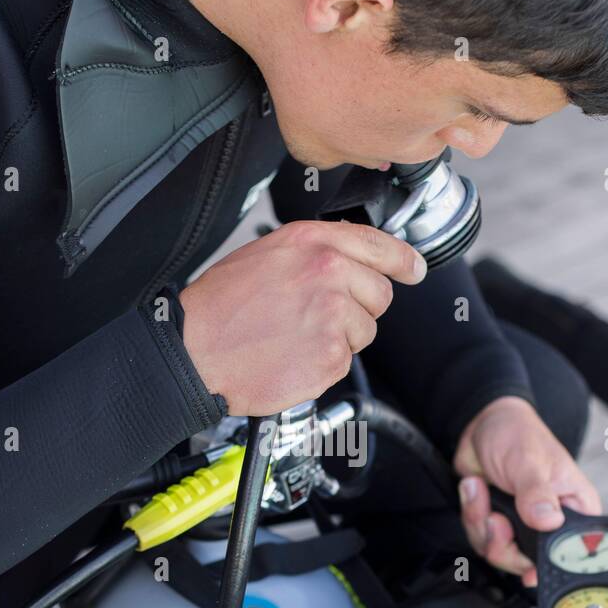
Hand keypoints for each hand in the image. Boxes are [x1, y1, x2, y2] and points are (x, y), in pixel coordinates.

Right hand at [179, 221, 425, 413]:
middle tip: (320, 318)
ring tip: (295, 337)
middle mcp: (328, 273)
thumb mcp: (265, 256)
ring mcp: (333, 316)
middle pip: (380, 294)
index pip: (378, 245)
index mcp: (311, 243)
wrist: (194, 351)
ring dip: (339, 339)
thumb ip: (312, 254)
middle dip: (359, 308)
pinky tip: (292, 356)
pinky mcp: (331, 356)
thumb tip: (347, 262)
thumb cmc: (219, 307)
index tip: (413, 268)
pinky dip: (323, 364)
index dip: (402, 260)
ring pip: (364, 332)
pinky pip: (345, 361)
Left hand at [454, 396, 600, 586]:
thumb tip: (548, 521)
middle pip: (530, 562)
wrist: (482, 427)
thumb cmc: (517, 435)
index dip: (550, 565)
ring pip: (500, 553)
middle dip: (503, 544)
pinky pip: (480, 538)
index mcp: (575, 509)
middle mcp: (551, 523)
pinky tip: (474, 489)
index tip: (530, 569)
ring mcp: (523, 526)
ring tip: (480, 490)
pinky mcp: (498, 524)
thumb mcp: (530, 461)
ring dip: (481, 523)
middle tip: (495, 518)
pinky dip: (472, 515)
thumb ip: (537, 494)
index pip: (573, 552)